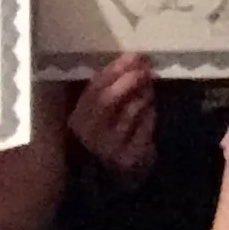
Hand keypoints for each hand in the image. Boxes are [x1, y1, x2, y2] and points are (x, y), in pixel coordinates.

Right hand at [69, 53, 157, 180]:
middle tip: (144, 69)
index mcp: (78, 117)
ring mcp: (109, 147)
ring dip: (142, 94)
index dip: (114, 69)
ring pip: (128, 112)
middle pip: (107, 100)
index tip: (132, 55)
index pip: (93, 88)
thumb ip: (108, 87)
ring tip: (148, 87)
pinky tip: (150, 108)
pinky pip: (144, 128)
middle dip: (128, 80)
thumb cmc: (106, 132)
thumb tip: (132, 59)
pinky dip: (150, 114)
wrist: (115, 173)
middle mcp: (89, 133)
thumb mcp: (100, 110)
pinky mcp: (129, 157)